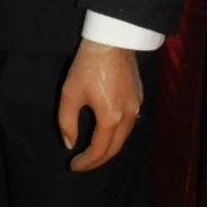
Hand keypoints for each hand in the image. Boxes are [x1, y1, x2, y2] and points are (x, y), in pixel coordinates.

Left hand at [58, 40, 143, 173]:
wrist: (112, 41)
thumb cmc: (88, 66)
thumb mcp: (70, 94)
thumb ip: (67, 123)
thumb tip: (70, 143)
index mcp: (110, 118)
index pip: (99, 151)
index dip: (86, 163)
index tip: (73, 166)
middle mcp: (128, 116)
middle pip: (115, 149)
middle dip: (98, 160)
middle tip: (82, 164)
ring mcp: (137, 107)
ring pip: (124, 137)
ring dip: (109, 148)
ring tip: (93, 151)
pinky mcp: (139, 98)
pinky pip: (129, 124)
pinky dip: (117, 134)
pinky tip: (107, 131)